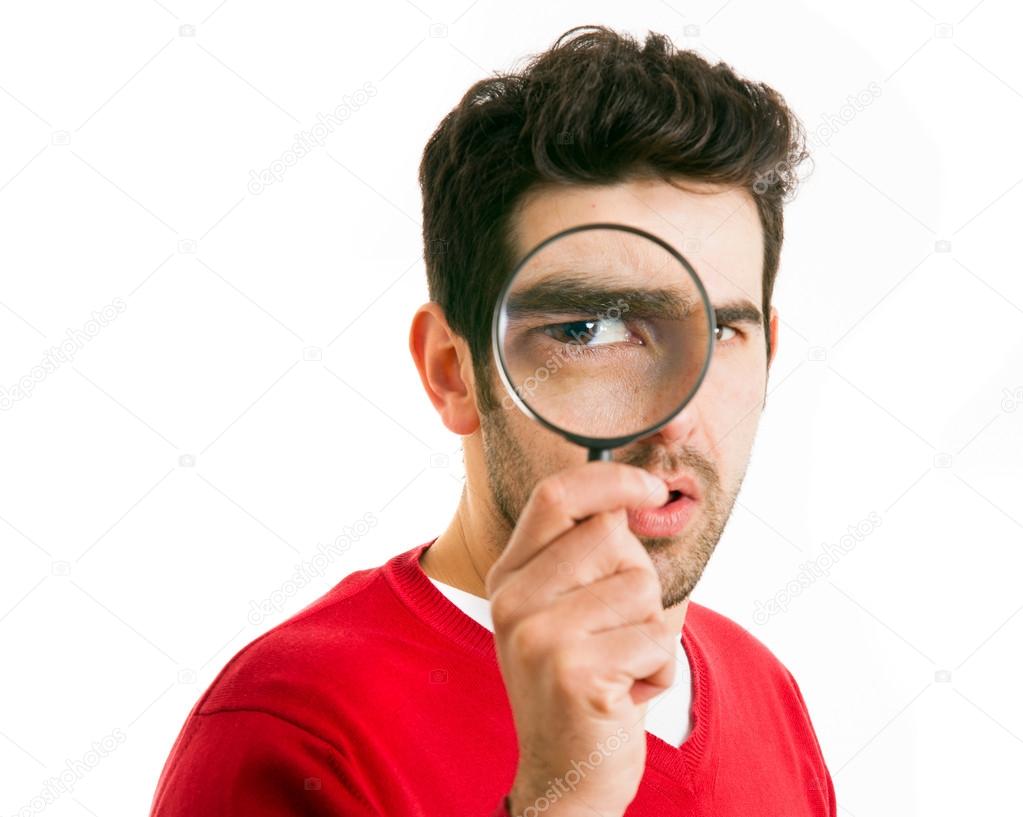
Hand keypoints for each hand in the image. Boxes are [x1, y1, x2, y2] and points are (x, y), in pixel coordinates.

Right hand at [485, 461, 673, 816]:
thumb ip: (594, 556)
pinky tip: (628, 693)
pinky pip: (656, 637)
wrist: (566, 777)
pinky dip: (660, 668)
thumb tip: (643, 496)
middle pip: (610, 535)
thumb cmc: (587, 682)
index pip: (555, 496)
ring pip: (642, 586)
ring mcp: (536, 635)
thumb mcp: (571, 611)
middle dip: (642, 577)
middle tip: (622, 627)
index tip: (653, 489)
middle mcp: (512, 599)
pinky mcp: (572, 671)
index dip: (611, 479)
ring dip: (654, 628)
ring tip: (622, 664)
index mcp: (510, 575)